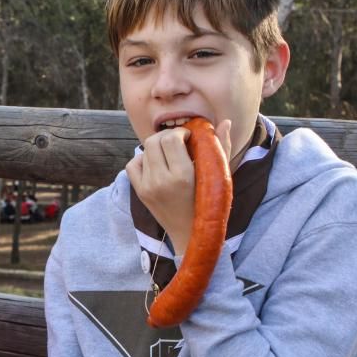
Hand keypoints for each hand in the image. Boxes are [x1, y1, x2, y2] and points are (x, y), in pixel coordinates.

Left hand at [126, 119, 231, 254]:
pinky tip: (156, 164)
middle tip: (179, 142)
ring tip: (169, 154)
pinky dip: (142, 159)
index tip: (189, 136)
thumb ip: (221, 147)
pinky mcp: (140, 192)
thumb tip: (225, 122)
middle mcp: (161, 181)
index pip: (171, 139)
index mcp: (183, 175)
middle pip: (154, 141)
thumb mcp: (219, 176)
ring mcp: (148, 187)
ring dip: (157, 147)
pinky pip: (132, 164)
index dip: (181, 132)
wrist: (192, 234)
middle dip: (167, 136)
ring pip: (143, 151)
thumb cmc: (210, 203)